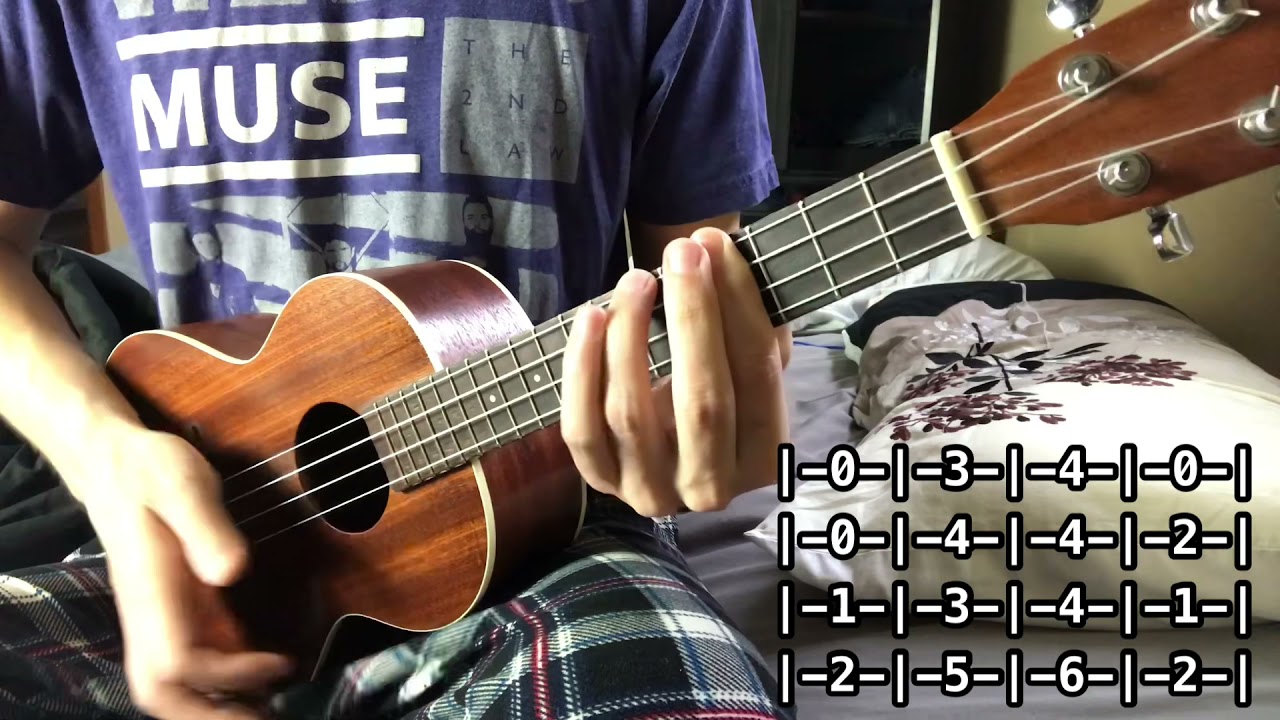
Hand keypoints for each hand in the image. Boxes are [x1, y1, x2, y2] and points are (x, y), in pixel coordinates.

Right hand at [71, 421, 292, 718]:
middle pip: (162, 692)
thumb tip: (233, 571)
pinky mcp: (176, 611)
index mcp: (152, 592)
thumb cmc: (152, 472)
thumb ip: (207, 526)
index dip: (227, 674)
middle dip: (210, 716)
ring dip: (215, 706)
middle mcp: (151, 616)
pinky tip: (265, 675)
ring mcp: (161, 617)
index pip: (178, 662)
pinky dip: (224, 680)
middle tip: (268, 717)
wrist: (119, 464)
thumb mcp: (183, 484)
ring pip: (173, 685)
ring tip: (270, 707)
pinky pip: (192, 663)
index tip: (280, 664)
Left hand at [561, 227, 791, 515]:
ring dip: (631, 335)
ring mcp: (652, 492)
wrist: (674, 438)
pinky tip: (592, 317)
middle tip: (680, 252)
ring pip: (631, 415)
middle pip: (702, 402)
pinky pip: (581, 428)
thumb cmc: (720, 381)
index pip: (758, 377)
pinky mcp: (602, 482)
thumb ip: (751, 316)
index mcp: (766, 457)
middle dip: (692, 317)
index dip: (739, 306)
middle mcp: (712, 488)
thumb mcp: (752, 358)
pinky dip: (582, 368)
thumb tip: (715, 254)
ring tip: (636, 278)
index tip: (717, 246)